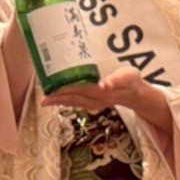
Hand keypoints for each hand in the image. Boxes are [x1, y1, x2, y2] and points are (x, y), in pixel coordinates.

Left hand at [42, 66, 169, 131]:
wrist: (136, 92)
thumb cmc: (131, 80)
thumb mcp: (128, 77)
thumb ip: (117, 79)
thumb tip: (104, 84)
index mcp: (102, 91)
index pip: (81, 90)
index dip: (66, 90)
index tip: (53, 90)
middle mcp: (97, 99)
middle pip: (74, 98)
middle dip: (58, 98)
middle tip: (44, 97)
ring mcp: (94, 103)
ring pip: (74, 102)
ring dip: (60, 101)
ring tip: (45, 99)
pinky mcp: (93, 103)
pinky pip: (77, 103)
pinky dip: (66, 101)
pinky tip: (57, 98)